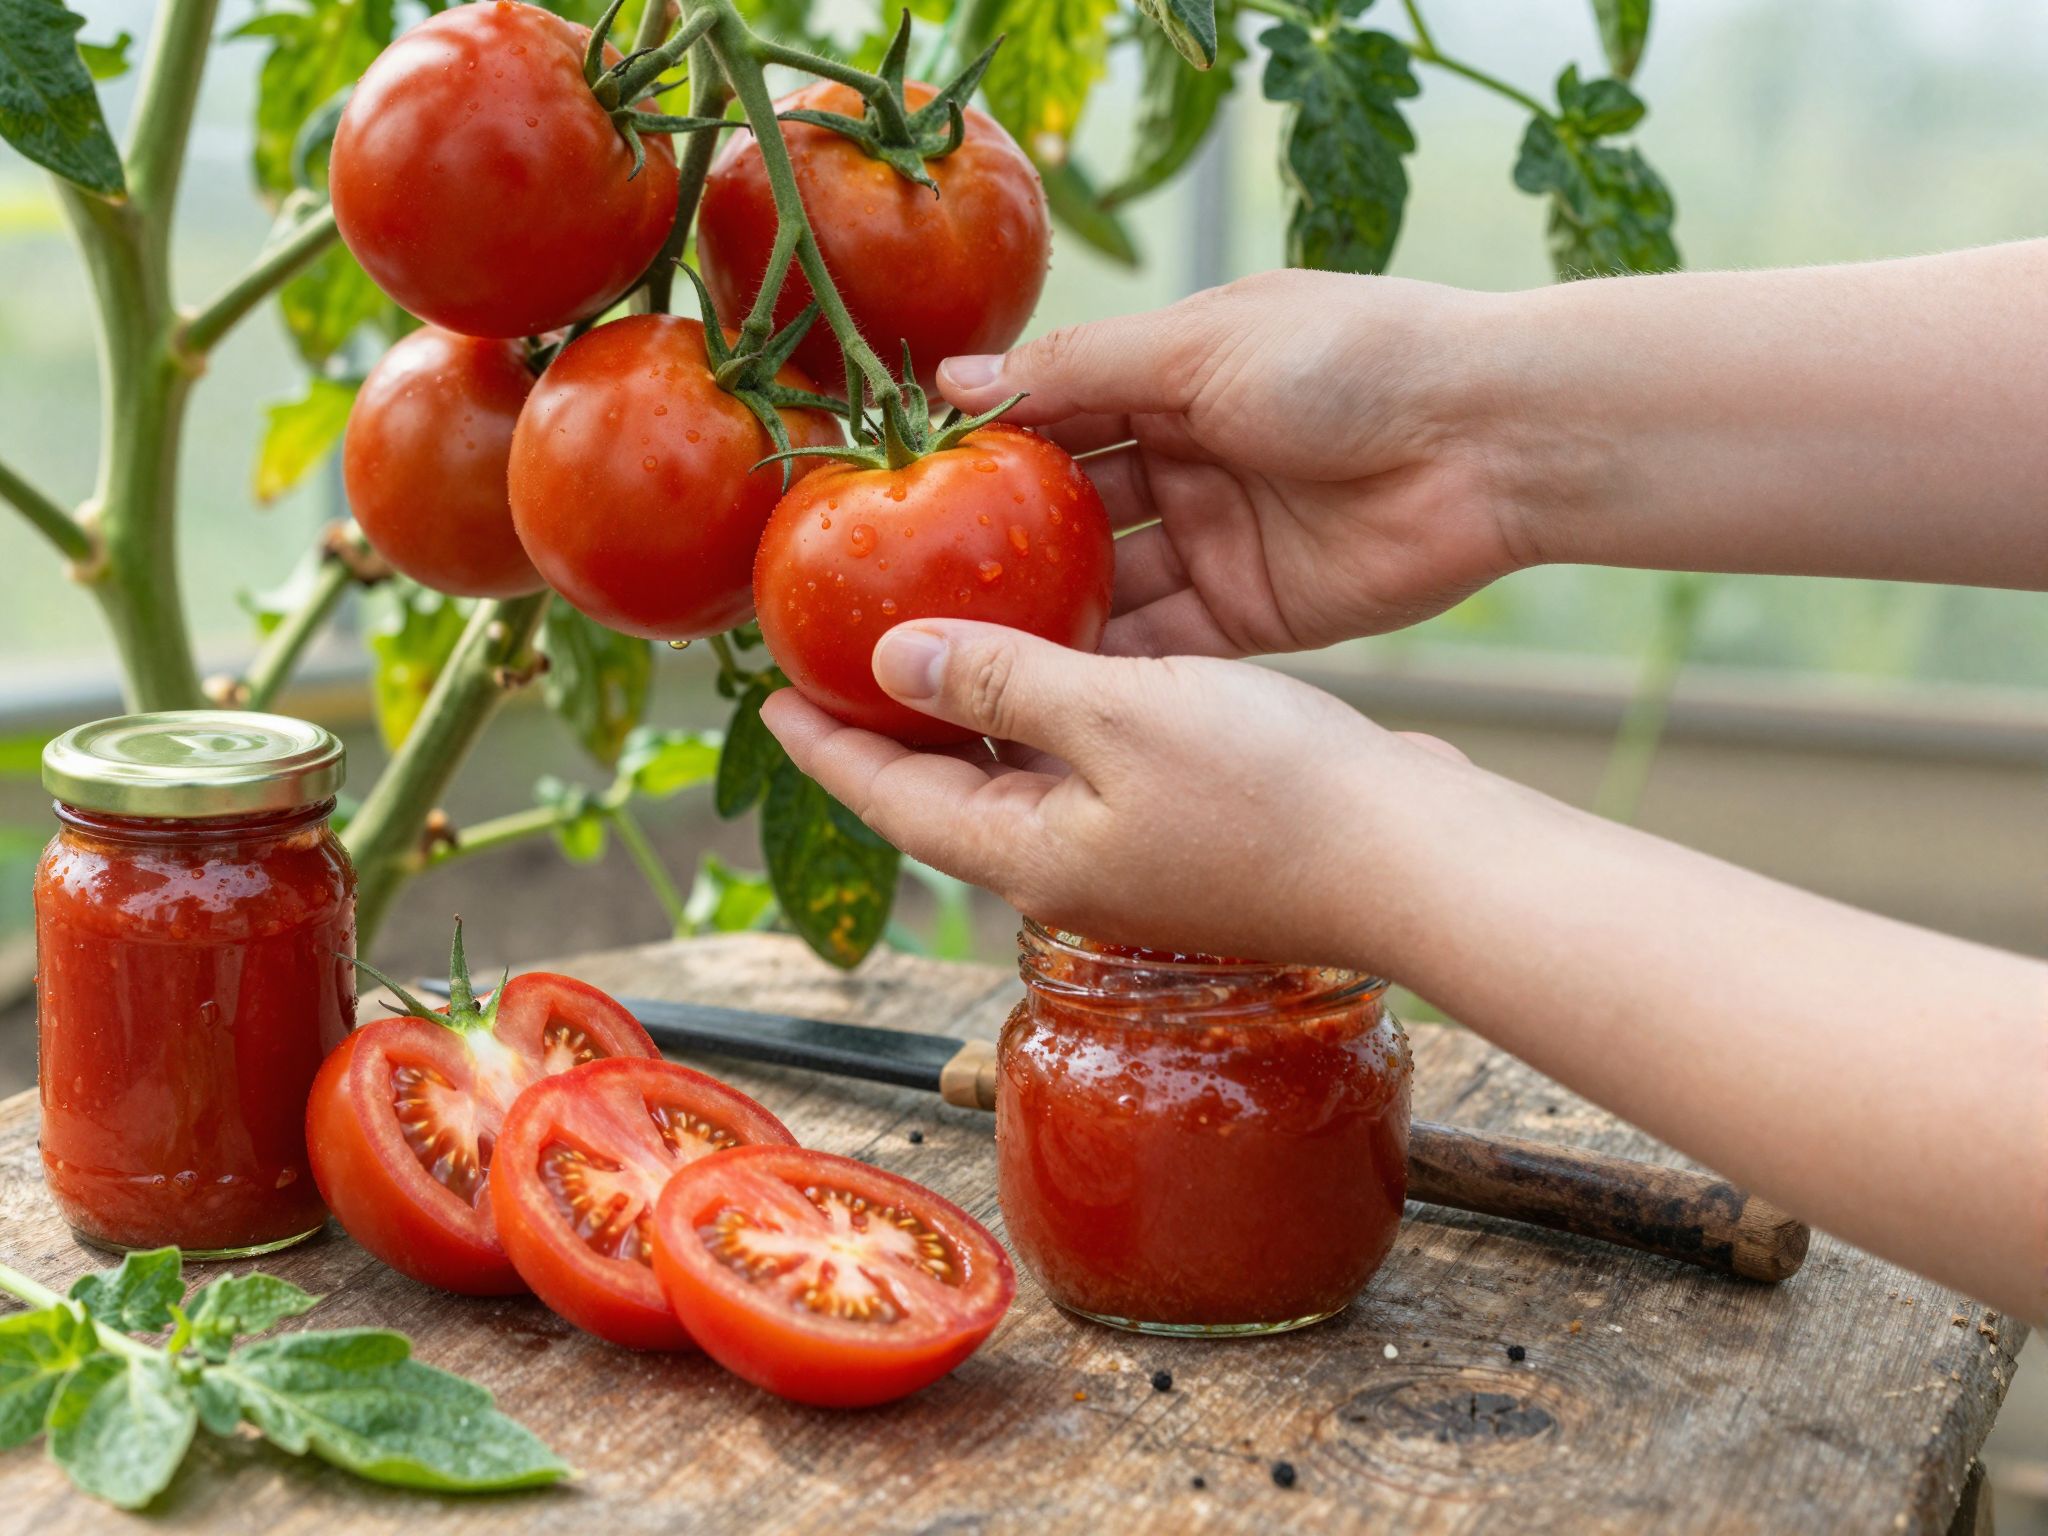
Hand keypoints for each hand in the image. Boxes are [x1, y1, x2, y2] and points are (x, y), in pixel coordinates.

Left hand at [761, 617, 1464, 968]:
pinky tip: (1054, 651)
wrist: (1411, 860)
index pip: (888, 798)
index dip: (825, 746)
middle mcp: (1063, 863)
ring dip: (964, 711)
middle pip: (940, 791)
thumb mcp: (1117, 715)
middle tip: (834, 657)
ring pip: (1011, 773)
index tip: (770, 700)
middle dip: (883, 728)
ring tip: (925, 641)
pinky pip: (1078, 760)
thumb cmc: (1272, 797)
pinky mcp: (1179, 827)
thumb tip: (889, 663)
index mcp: (1027, 852)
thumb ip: (999, 683)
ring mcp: (1124, 852)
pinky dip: (1044, 707)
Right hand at [937, 268, 1527, 658]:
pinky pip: (1158, 644)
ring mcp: (1213, 541)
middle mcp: (1182, 461)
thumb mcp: (1199, 347)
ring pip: (1102, 584)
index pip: (1048, 416)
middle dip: (990, 546)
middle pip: (1063, 510)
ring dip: (1035, 614)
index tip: (892, 490)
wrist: (1489, 440)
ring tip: (943, 651)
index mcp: (1167, 379)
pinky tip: (1027, 685)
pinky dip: (1101, 663)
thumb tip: (951, 381)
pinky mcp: (1250, 614)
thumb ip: (1078, 371)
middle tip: (898, 591)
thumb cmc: (1351, 360)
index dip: (976, 451)